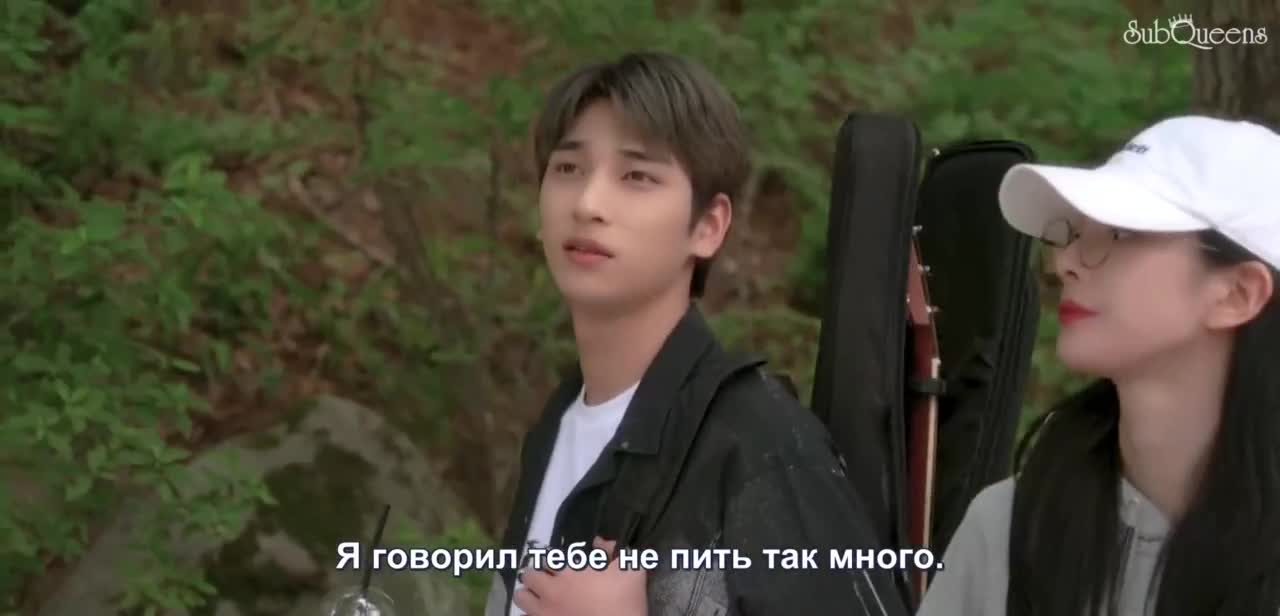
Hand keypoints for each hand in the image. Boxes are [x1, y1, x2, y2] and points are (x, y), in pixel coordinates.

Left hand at [513, 537, 646, 615]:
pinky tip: (542, 615)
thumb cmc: (624, 603)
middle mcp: (551, 590)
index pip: (548, 559)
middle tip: (544, 579)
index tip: (557, 566)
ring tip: (537, 597)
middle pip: (529, 575)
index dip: (552, 561)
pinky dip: (529, 615)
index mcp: (570, 572)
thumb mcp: (631, 571)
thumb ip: (616, 551)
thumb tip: (600, 541)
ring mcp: (545, 612)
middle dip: (535, 574)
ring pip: (521, 598)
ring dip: (527, 594)